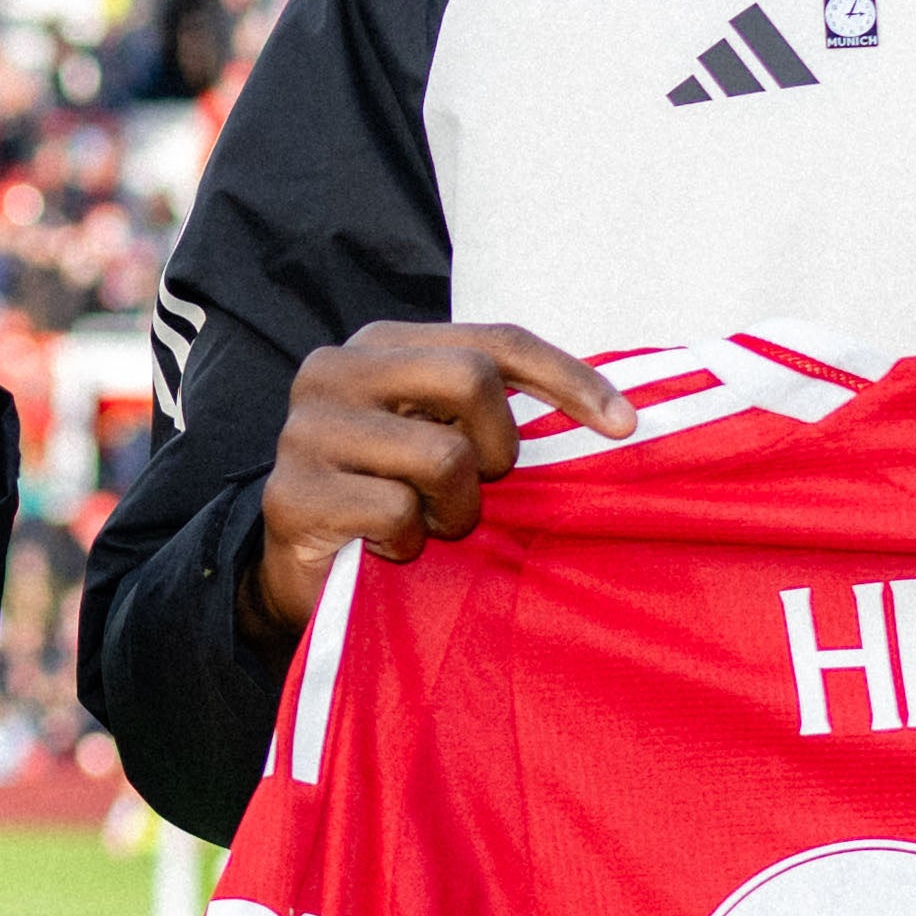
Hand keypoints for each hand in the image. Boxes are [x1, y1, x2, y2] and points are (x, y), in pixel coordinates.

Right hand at [241, 322, 627, 635]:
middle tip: (480, 488)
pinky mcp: (291, 494)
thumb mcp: (443, 437)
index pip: (494, 342)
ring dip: (455, 509)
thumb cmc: (391, 497)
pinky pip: (397, 513)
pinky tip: (387, 548)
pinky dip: (410, 543)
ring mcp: (306, 431)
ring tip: (428, 524)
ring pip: (443, 456)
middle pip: (469, 379)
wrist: (299, 573)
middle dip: (498, 447)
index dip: (567, 378)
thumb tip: (614, 415)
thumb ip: (492, 410)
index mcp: (379, 344)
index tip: (624, 425)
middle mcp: (334, 371)